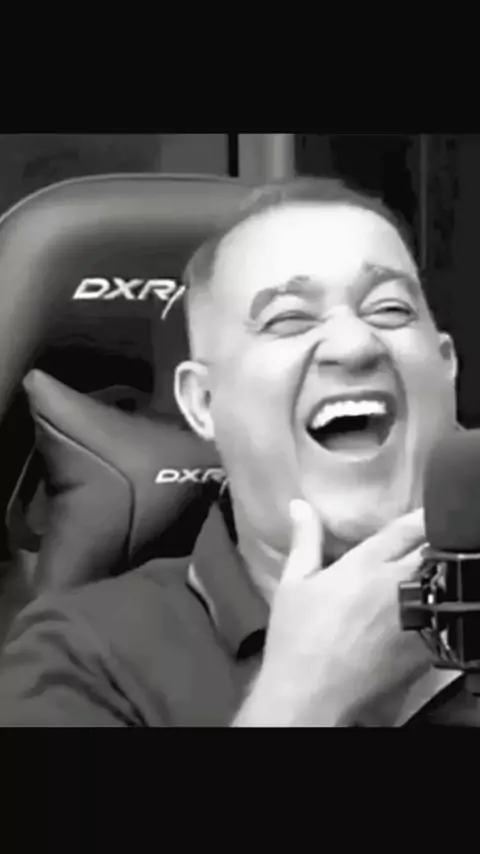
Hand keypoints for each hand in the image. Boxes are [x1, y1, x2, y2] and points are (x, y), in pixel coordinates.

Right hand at [235, 501, 430, 726]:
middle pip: (434, 551)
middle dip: (436, 543)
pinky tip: (430, 608)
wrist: (312, 694)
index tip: (428, 512)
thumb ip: (305, 541)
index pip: (407, 528)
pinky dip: (440, 607)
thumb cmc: (298, 637)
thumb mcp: (294, 583)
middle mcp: (396, 585)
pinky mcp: (424, 647)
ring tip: (432, 574)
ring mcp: (415, 617)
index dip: (423, 516)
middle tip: (432, 542)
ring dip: (440, 575)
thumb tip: (300, 505)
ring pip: (443, 583)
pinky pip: (443, 617)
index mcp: (365, 565)